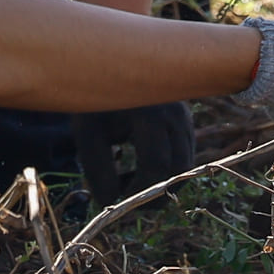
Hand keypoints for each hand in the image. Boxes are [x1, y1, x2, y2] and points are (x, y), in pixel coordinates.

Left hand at [73, 102, 196, 208]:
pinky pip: (184, 155)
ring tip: (130, 182)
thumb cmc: (94, 103)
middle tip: (128, 200)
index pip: (156, 163)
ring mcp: (184, 115)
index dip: (140, 190)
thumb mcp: (88, 134)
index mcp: (149, 111)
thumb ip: (98, 169)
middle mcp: (174, 112)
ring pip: (185, 164)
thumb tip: (112, 202)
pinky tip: (141, 169)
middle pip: (179, 168)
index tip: (118, 200)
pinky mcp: (185, 121)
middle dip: (156, 193)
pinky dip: (166, 171)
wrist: (108, 71)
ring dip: (162, 183)